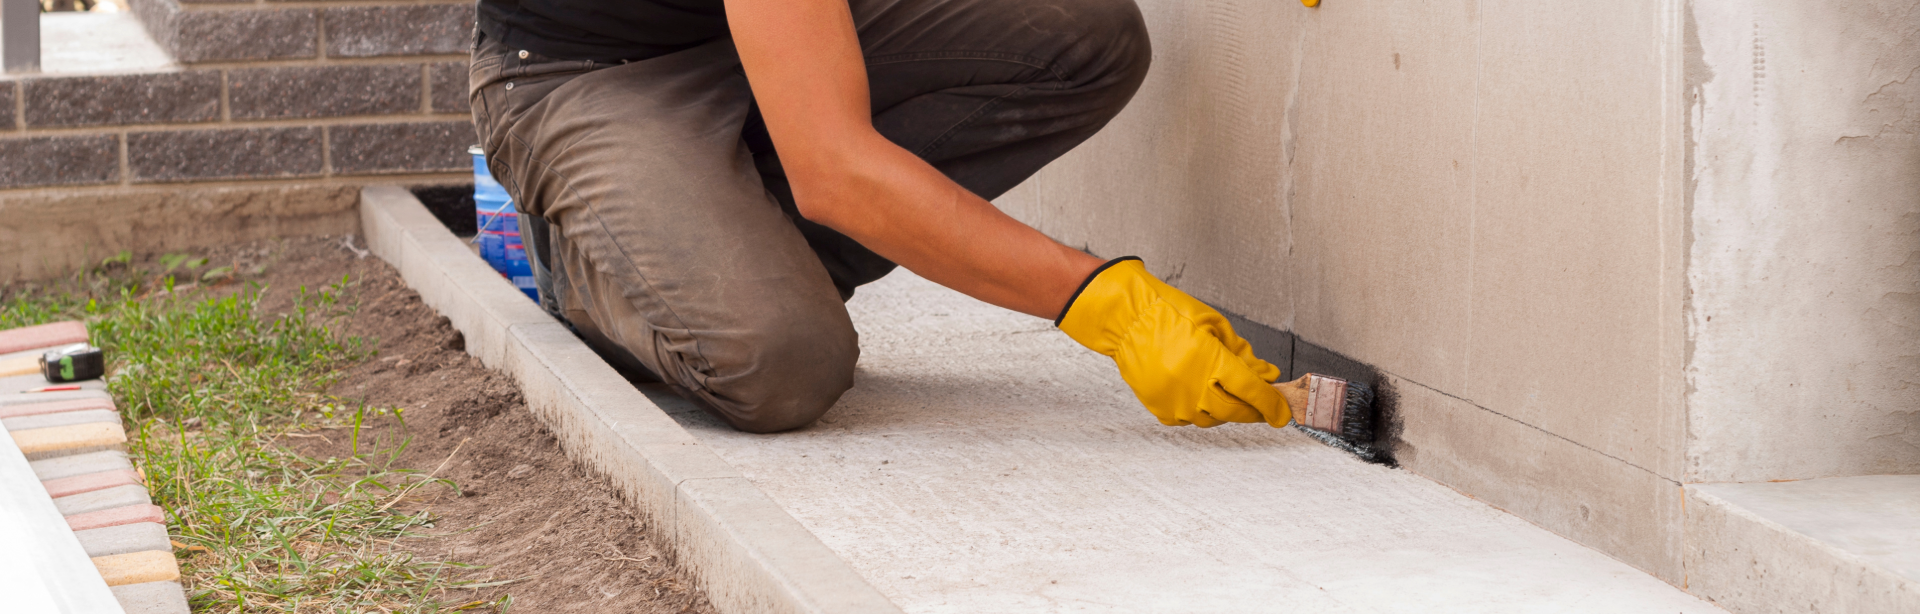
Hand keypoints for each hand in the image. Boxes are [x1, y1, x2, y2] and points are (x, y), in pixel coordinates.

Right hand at [1058, 258, 1289, 426]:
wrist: (1126, 319)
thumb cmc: (1170, 313)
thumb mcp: (1215, 325)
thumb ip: (1243, 354)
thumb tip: (1266, 376)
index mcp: (1210, 360)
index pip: (1252, 391)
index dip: (1272, 405)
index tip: (1282, 414)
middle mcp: (1192, 386)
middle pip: (1236, 411)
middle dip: (1254, 410)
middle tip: (1262, 405)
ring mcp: (1174, 401)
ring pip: (1213, 419)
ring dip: (1226, 409)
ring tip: (1224, 390)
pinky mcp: (1160, 409)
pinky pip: (1189, 419)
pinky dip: (1200, 410)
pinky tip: (1198, 392)